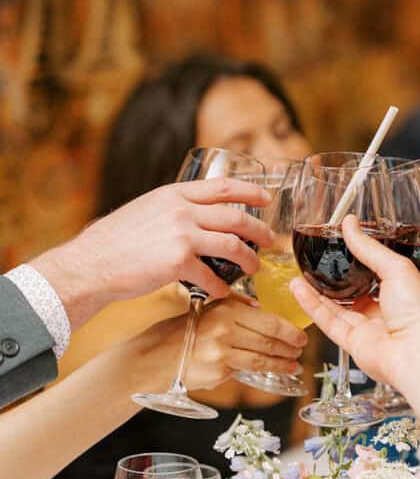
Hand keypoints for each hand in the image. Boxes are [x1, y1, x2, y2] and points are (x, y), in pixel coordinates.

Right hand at [32, 178, 273, 330]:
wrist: (91, 263)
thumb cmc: (114, 241)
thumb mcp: (146, 209)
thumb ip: (172, 209)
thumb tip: (195, 215)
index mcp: (174, 194)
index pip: (222, 186)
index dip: (250, 192)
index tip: (266, 200)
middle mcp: (181, 210)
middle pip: (235, 216)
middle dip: (259, 230)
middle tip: (270, 240)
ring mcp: (182, 235)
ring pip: (232, 245)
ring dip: (248, 259)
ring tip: (254, 268)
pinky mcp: (178, 262)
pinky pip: (212, 276)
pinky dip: (221, 286)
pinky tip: (222, 292)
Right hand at [131, 295, 306, 392]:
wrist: (157, 355)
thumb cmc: (184, 330)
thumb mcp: (209, 308)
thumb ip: (236, 307)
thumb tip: (263, 310)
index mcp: (226, 311)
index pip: (269, 321)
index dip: (289, 330)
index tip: (301, 335)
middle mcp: (225, 331)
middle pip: (268, 341)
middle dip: (289, 348)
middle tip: (300, 350)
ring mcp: (222, 354)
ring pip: (261, 360)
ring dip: (281, 364)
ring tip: (293, 365)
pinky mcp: (218, 373)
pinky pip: (245, 372)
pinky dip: (261, 372)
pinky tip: (271, 373)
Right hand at [290, 215, 419, 426]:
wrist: (418, 352)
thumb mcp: (396, 268)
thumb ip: (369, 248)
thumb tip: (350, 224)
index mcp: (402, 292)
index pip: (375, 272)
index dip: (357, 260)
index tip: (340, 245)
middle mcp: (384, 311)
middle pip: (353, 292)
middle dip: (333, 278)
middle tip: (315, 261)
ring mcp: (368, 328)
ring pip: (336, 307)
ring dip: (316, 291)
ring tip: (299, 273)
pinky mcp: (354, 343)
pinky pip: (328, 322)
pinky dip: (312, 306)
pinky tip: (299, 289)